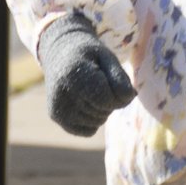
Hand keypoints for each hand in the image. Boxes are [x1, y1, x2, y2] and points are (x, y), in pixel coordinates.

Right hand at [35, 16, 136, 137]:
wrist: (60, 54)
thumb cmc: (89, 56)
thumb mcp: (107, 57)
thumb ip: (120, 77)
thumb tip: (129, 98)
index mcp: (74, 73)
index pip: (106, 99)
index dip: (120, 95)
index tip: (117, 81)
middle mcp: (61, 92)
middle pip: (103, 112)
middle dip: (111, 100)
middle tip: (101, 82)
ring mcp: (57, 106)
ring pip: (97, 122)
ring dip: (102, 110)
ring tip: (93, 90)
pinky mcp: (56, 116)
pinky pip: (88, 131)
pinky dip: (94, 120)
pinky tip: (87, 103)